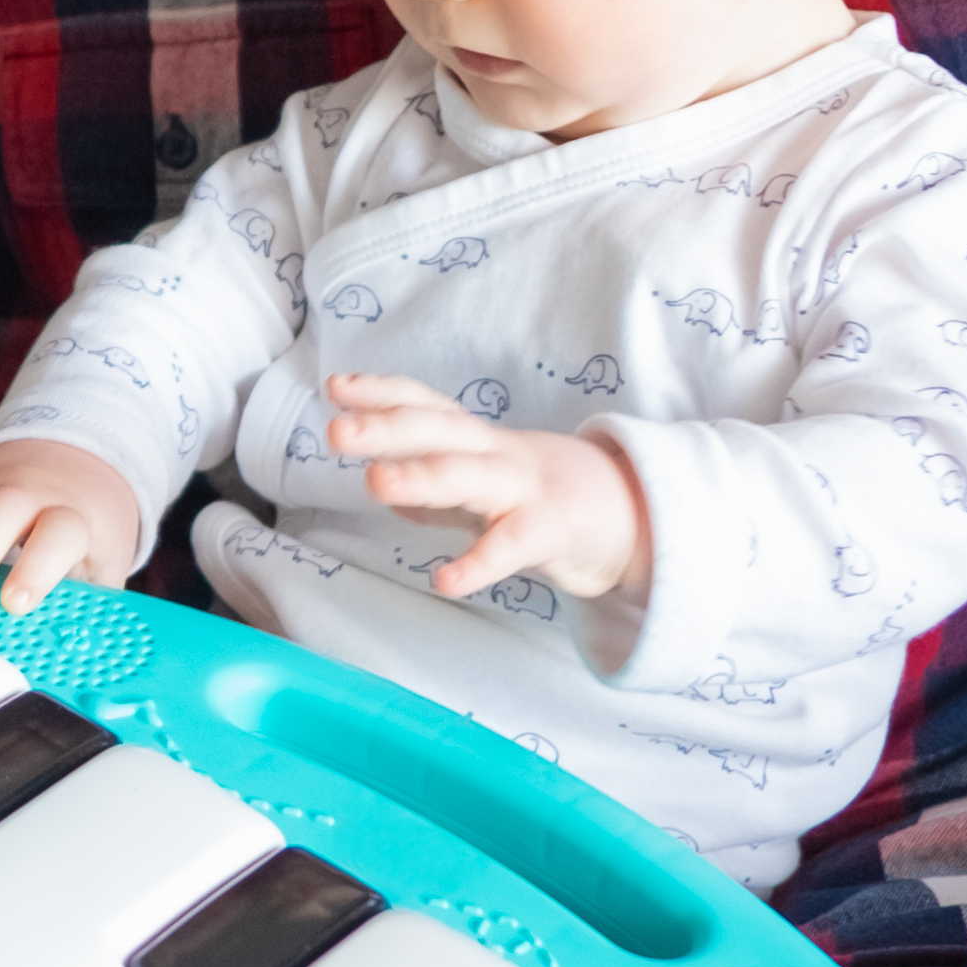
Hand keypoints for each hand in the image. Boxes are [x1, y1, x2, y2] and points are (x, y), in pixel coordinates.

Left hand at [320, 373, 649, 602]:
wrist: (631, 512)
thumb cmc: (543, 496)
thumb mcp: (482, 485)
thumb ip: (431, 489)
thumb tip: (378, 483)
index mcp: (476, 441)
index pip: (426, 405)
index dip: (382, 393)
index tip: (336, 386)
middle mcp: (494, 455)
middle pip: (438, 432)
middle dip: (386, 429)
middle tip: (336, 432)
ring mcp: (523, 490)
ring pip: (469, 478)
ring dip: (422, 477)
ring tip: (375, 482)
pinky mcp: (548, 532)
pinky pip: (509, 547)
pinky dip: (477, 564)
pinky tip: (445, 580)